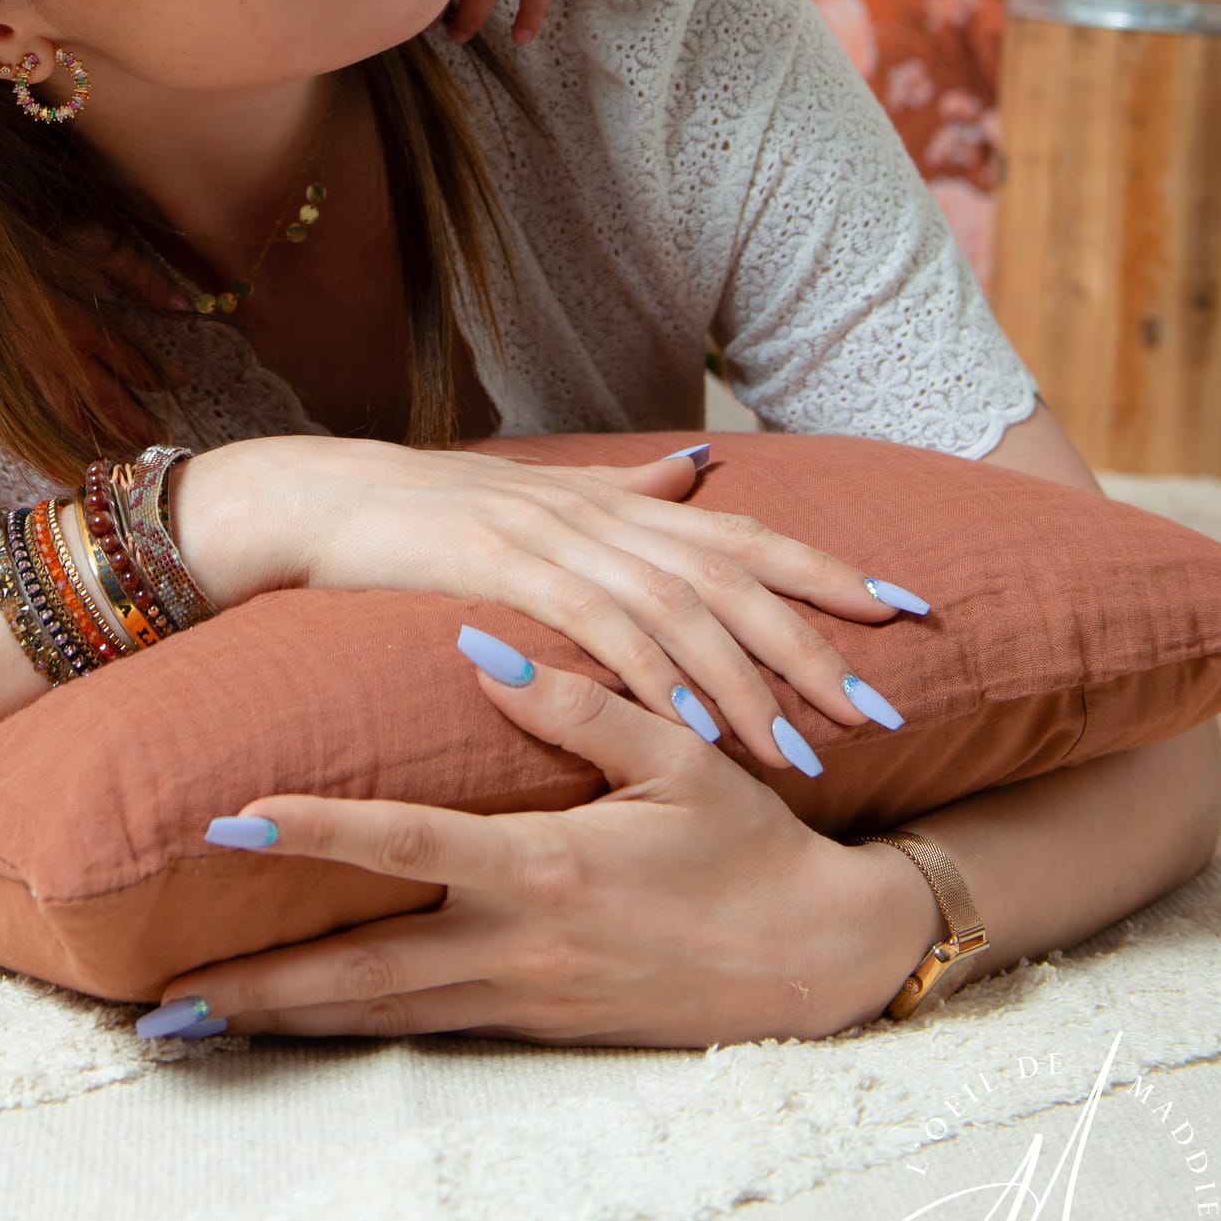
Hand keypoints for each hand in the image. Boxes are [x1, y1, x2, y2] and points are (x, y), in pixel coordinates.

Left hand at [156, 649, 941, 1046]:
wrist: (822, 959)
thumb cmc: (751, 844)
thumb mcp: (681, 758)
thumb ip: (579, 705)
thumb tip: (477, 645)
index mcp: (547, 866)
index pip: (405, 844)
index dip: (315, 834)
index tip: (229, 825)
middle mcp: (521, 944)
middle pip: (363, 974)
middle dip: (257, 989)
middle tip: (157, 1005)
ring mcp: (528, 998)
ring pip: (382, 1017)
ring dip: (287, 1022)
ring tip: (194, 1027)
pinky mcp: (541, 1028)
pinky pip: (426, 1029)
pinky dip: (354, 1031)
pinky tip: (298, 1028)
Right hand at [173, 436, 921, 770]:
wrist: (314, 503)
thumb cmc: (422, 521)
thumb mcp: (540, 506)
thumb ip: (625, 496)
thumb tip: (699, 473)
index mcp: (614, 503)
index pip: (745, 536)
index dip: (828, 571)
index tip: (907, 613)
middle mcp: (598, 512)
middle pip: (733, 577)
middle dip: (815, 642)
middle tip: (884, 706)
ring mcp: (553, 537)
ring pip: (679, 610)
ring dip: (748, 682)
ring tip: (807, 746)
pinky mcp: (503, 570)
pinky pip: (598, 628)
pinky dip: (654, 675)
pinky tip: (695, 725)